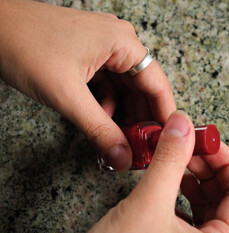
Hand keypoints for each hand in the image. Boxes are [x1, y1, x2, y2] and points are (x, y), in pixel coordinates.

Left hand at [0, 0, 174, 170]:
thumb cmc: (24, 44)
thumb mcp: (67, 94)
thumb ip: (98, 129)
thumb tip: (122, 156)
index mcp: (123, 43)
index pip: (157, 84)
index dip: (163, 116)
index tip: (166, 141)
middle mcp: (118, 44)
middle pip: (141, 89)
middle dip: (140, 120)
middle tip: (139, 148)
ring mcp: (104, 50)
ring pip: (124, 90)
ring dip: (121, 115)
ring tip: (117, 138)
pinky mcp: (90, 58)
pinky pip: (107, 86)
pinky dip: (105, 105)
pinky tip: (97, 119)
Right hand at [85, 111, 228, 232]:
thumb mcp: (148, 205)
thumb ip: (169, 162)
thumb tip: (183, 124)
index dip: (227, 161)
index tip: (207, 142)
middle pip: (225, 195)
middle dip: (207, 164)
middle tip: (188, 144)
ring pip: (206, 201)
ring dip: (193, 175)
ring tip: (177, 158)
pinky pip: (188, 209)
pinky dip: (179, 188)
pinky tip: (167, 178)